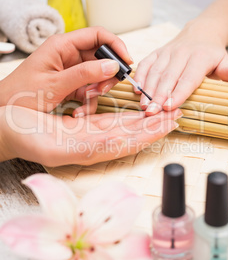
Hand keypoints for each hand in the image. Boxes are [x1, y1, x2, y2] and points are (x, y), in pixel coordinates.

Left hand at [0, 27, 131, 116]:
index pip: (98, 35)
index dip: (115, 45)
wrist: (5, 111)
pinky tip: (78, 111)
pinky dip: (88, 102)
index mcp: (62, 45)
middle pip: (102, 57)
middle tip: (102, 90)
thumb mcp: (55, 85)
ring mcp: (71, 71)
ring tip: (84, 101)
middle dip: (106, 75)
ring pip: (98, 76)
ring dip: (97, 91)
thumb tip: (113, 66)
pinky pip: (90, 90)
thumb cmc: (21, 94)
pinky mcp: (71, 86)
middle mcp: (69, 55)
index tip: (126, 62)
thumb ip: (85, 74)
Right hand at [0, 106, 180, 165]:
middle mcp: (94, 144)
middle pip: (133, 135)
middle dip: (156, 124)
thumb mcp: (54, 145)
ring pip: (126, 127)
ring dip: (147, 119)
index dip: (152, 133)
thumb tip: (116, 145)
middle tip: (178, 111)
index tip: (172, 122)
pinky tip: (138, 110)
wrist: (6, 130)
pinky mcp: (84, 125)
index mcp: (90, 150)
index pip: (130, 142)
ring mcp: (90, 135)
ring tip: (166, 110)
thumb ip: (86, 147)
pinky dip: (128, 115)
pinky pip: (112, 120)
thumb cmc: (24, 136)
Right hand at [134, 20, 227, 115]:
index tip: (169, 107)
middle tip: (151, 112)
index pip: (188, 78)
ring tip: (143, 105)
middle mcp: (181, 53)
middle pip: (168, 77)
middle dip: (158, 95)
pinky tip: (136, 90)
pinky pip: (146, 64)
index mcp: (200, 57)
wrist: (201, 32)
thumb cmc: (212, 54)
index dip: (178, 93)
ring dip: (147, 89)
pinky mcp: (157, 52)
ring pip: (155, 71)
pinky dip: (140, 77)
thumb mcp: (224, 61)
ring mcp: (167, 51)